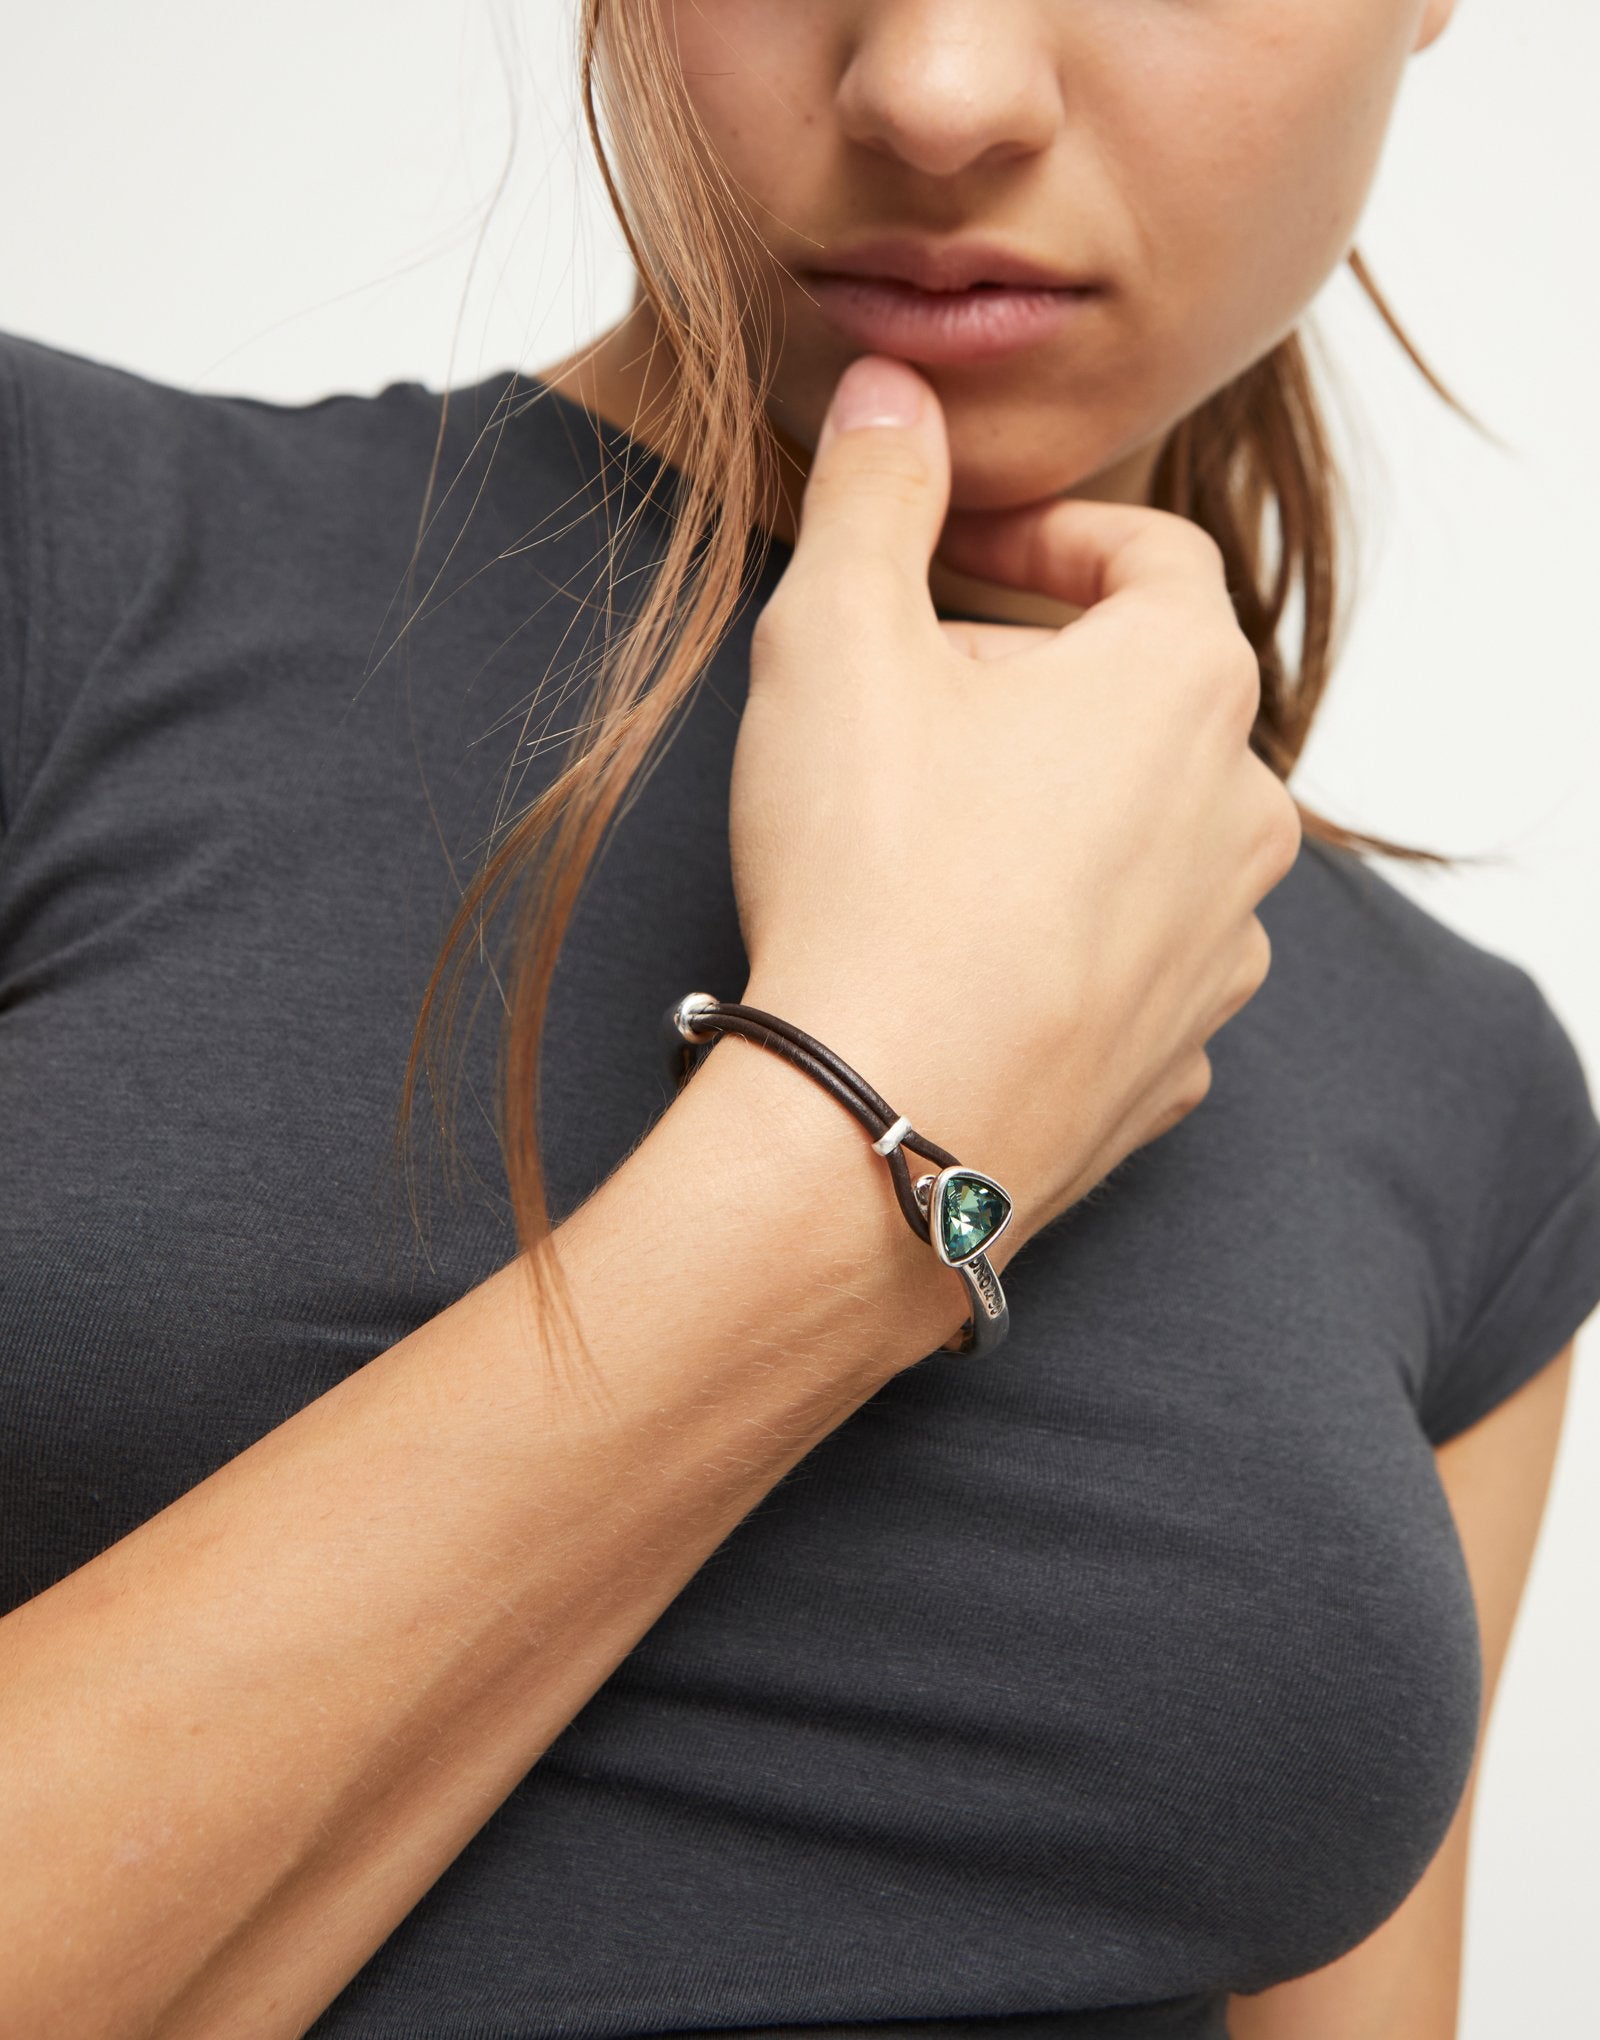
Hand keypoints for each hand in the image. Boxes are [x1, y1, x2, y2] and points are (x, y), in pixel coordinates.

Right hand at [728, 354, 1299, 1243]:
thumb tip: (895, 392)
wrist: (881, 1118)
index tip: (943, 555)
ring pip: (1142, 833)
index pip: (1147, 554)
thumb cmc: (872, 868)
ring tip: (924, 834)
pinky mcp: (1176, 1058)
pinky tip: (964, 948)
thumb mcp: (838, 633)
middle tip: (899, 701)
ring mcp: (1221, 949)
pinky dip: (1062, 932)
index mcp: (1189, 684)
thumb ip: (879, 490)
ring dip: (1051, 809)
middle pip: (1144, 696)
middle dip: (1026, 677)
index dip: (1037, 537)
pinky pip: (1129, 956)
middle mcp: (1243, 813)